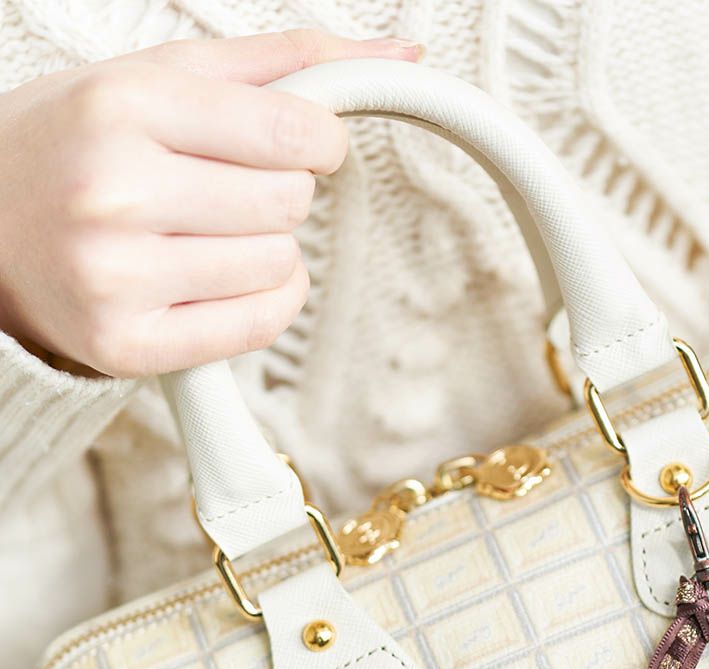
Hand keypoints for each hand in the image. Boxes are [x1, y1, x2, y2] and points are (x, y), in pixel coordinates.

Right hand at [0, 30, 422, 376]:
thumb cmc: (75, 146)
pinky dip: (266, 298)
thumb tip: (399, 51)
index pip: (294, 132)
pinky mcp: (129, 343)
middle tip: (224, 190)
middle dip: (279, 192)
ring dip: (267, 248)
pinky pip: (262, 321)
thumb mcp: (155, 76)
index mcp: (122, 107)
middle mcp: (115, 192)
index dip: (319, 142)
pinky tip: (222, 278)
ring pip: (281, 262)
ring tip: (204, 234)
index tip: (301, 146)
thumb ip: (278, 63)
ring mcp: (117, 276)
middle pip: (291, 202)